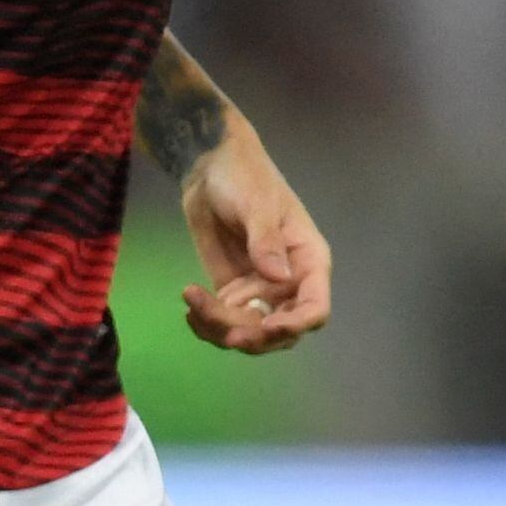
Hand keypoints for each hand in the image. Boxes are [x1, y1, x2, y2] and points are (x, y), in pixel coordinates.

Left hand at [177, 133, 332, 354]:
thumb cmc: (244, 176)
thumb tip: (281, 278)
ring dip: (221, 328)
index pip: (315, 308)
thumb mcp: (256, 202)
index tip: (267, 328)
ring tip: (192, 300)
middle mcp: (289, 284)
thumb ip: (266, 240)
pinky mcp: (232, 292)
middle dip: (252, 337)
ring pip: (248, 332)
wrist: (209, 169)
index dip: (296, 325)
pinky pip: (224, 322)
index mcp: (308, 261)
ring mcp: (259, 291)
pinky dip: (206, 323)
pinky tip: (190, 304)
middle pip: (280, 333)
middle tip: (220, 327)